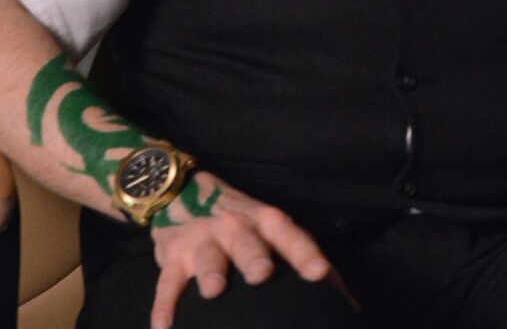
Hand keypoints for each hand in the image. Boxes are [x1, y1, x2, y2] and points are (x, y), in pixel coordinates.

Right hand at [149, 174, 332, 328]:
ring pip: (207, 255)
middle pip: (246, 240)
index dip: (304, 253)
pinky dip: (164, 305)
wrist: (180, 192)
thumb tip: (342, 297)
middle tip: (262, 274)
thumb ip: (298, 254)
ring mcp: (202, 239)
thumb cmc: (237, 219)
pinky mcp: (173, 255)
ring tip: (214, 291)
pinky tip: (164, 327)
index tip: (320, 273)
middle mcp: (234, 226)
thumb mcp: (267, 226)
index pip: (289, 235)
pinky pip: (167, 282)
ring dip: (211, 272)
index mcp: (264, 221)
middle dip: (254, 256)